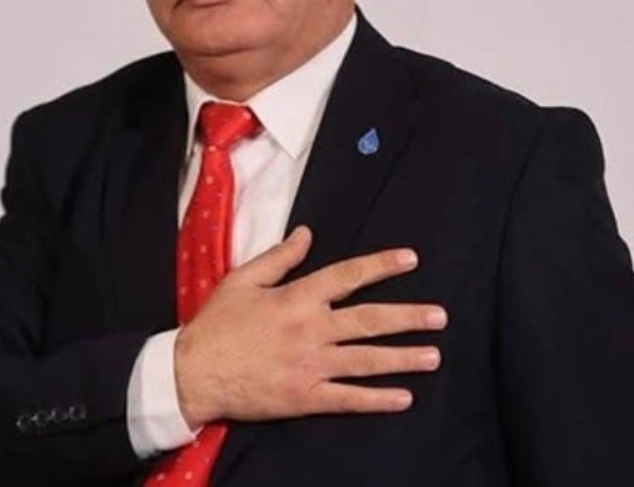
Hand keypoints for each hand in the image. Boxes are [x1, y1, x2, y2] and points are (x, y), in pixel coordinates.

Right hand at [174, 226, 447, 428]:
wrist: (193, 373)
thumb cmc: (216, 324)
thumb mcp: (242, 280)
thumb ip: (279, 257)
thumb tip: (307, 233)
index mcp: (297, 297)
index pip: (348, 276)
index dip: (381, 266)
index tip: (411, 259)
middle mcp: (311, 329)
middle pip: (369, 320)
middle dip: (408, 317)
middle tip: (440, 316)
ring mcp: (311, 365)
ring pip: (366, 360)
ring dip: (403, 358)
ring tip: (433, 356)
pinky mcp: (305, 397)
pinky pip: (348, 398)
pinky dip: (377, 399)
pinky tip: (403, 398)